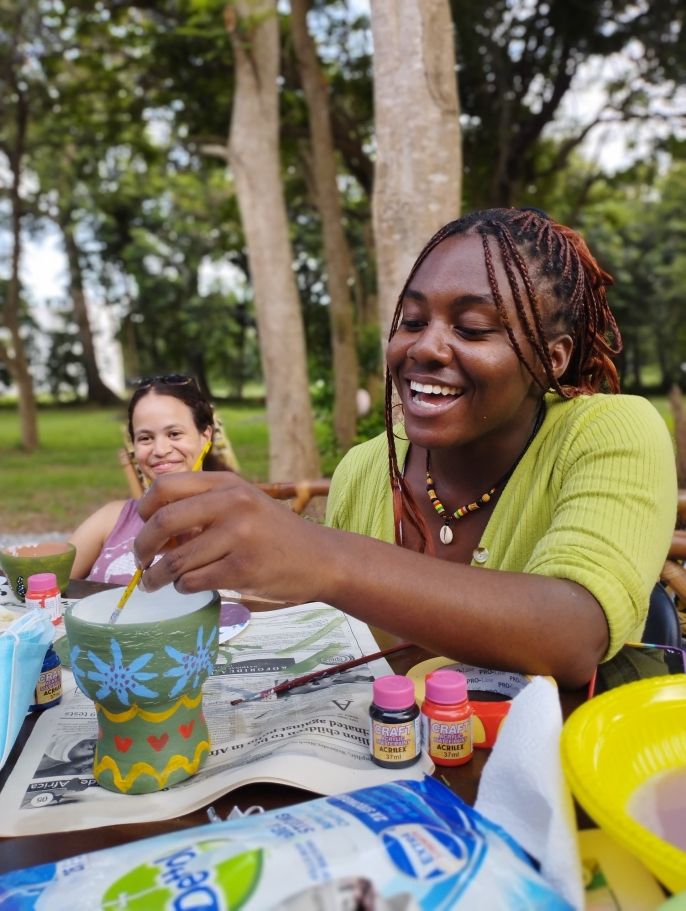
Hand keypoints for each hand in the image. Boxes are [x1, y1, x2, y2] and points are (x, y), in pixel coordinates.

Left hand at [134, 471, 331, 601]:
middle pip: (163, 523)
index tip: (143, 524)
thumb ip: (205, 507)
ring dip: (158, 576)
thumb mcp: (245, 504)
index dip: (144, 508)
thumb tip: (152, 528)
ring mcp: (238, 537)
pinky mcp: (242, 569)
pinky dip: (183, 587)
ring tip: (156, 581)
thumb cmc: (275, 534)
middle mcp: (232, 504)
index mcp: (228, 484)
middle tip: (140, 561)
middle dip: (142, 546)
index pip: (165, 486)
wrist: (321, 559)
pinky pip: (193, 581)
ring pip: (175, 560)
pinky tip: (190, 586)